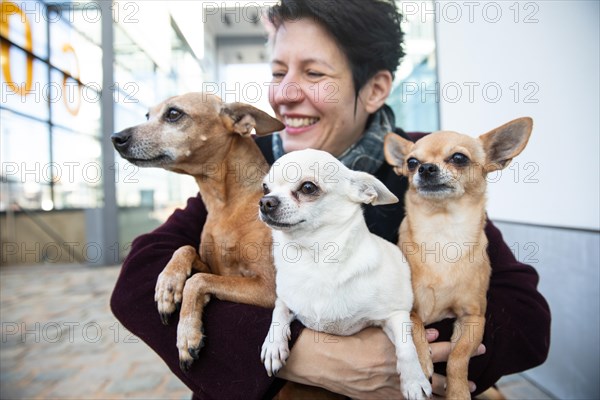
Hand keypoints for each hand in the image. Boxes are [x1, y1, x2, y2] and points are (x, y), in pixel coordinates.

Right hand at [278, 327, 485, 398]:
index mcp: (395, 350)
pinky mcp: (376, 398)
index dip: (456, 349)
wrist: (318, 359)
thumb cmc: (342, 337)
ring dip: (442, 392)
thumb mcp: (372, 327)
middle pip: (434, 378)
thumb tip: (430, 333)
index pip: (433, 351)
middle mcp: (394, 371)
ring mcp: (386, 388)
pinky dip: (417, 399)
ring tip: (460, 393)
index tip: (476, 344)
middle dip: (456, 375)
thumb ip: (401, 330)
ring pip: (422, 395)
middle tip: (474, 374)